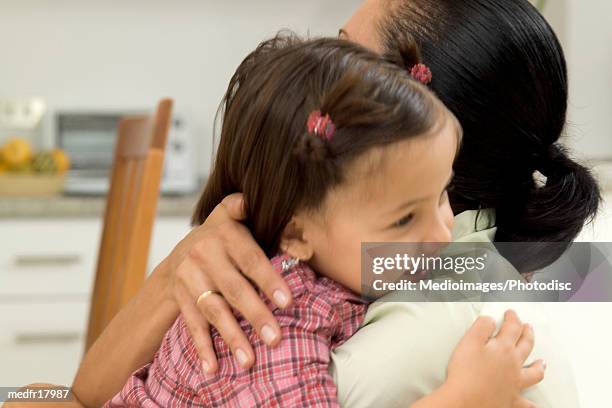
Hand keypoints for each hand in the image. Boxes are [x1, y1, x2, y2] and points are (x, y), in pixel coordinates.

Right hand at [161, 193, 291, 372]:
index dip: (268, 279)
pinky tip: (213, 368)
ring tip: (249, 360)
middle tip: (275, 338)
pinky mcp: (181, 300)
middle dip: (255, 315)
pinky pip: (192, 326)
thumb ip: (243, 207)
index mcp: (224, 234)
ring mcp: (189, 279)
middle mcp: (204, 255)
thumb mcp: (229, 215)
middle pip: (232, 289)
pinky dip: (203, 348)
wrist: (179, 254)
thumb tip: (255, 197)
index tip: (287, 301)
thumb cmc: (220, 237)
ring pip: (213, 311)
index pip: (249, 259)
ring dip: (232, 337)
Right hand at [445, 310, 545, 407]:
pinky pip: (527, 403)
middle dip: (527, 334)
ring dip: (539, 366)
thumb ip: (481, 327)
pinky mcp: (511, 400)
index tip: (511, 314)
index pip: (512, 328)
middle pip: (525, 346)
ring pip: (534, 373)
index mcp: (503, 348)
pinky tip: (534, 404)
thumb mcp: (469, 342)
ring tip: (542, 362)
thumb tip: (490, 320)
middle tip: (527, 327)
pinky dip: (532, 404)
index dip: (512, 318)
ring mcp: (514, 383)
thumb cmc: (466, 373)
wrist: (465, 401)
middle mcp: (513, 365)